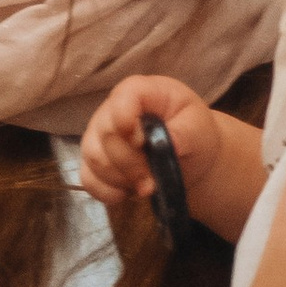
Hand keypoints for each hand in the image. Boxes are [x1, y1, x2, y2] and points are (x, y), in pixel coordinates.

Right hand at [80, 73, 260, 238]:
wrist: (187, 154)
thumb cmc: (191, 131)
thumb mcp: (197, 128)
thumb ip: (183, 133)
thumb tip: (169, 146)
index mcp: (138, 92)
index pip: (121, 101)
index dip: (128, 124)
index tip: (144, 144)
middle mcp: (110, 111)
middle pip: (106, 136)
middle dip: (131, 164)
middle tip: (154, 181)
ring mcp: (97, 137)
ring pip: (95, 159)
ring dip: (121, 180)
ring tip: (147, 186)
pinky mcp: (93, 162)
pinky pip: (88, 179)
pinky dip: (107, 192)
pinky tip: (127, 194)